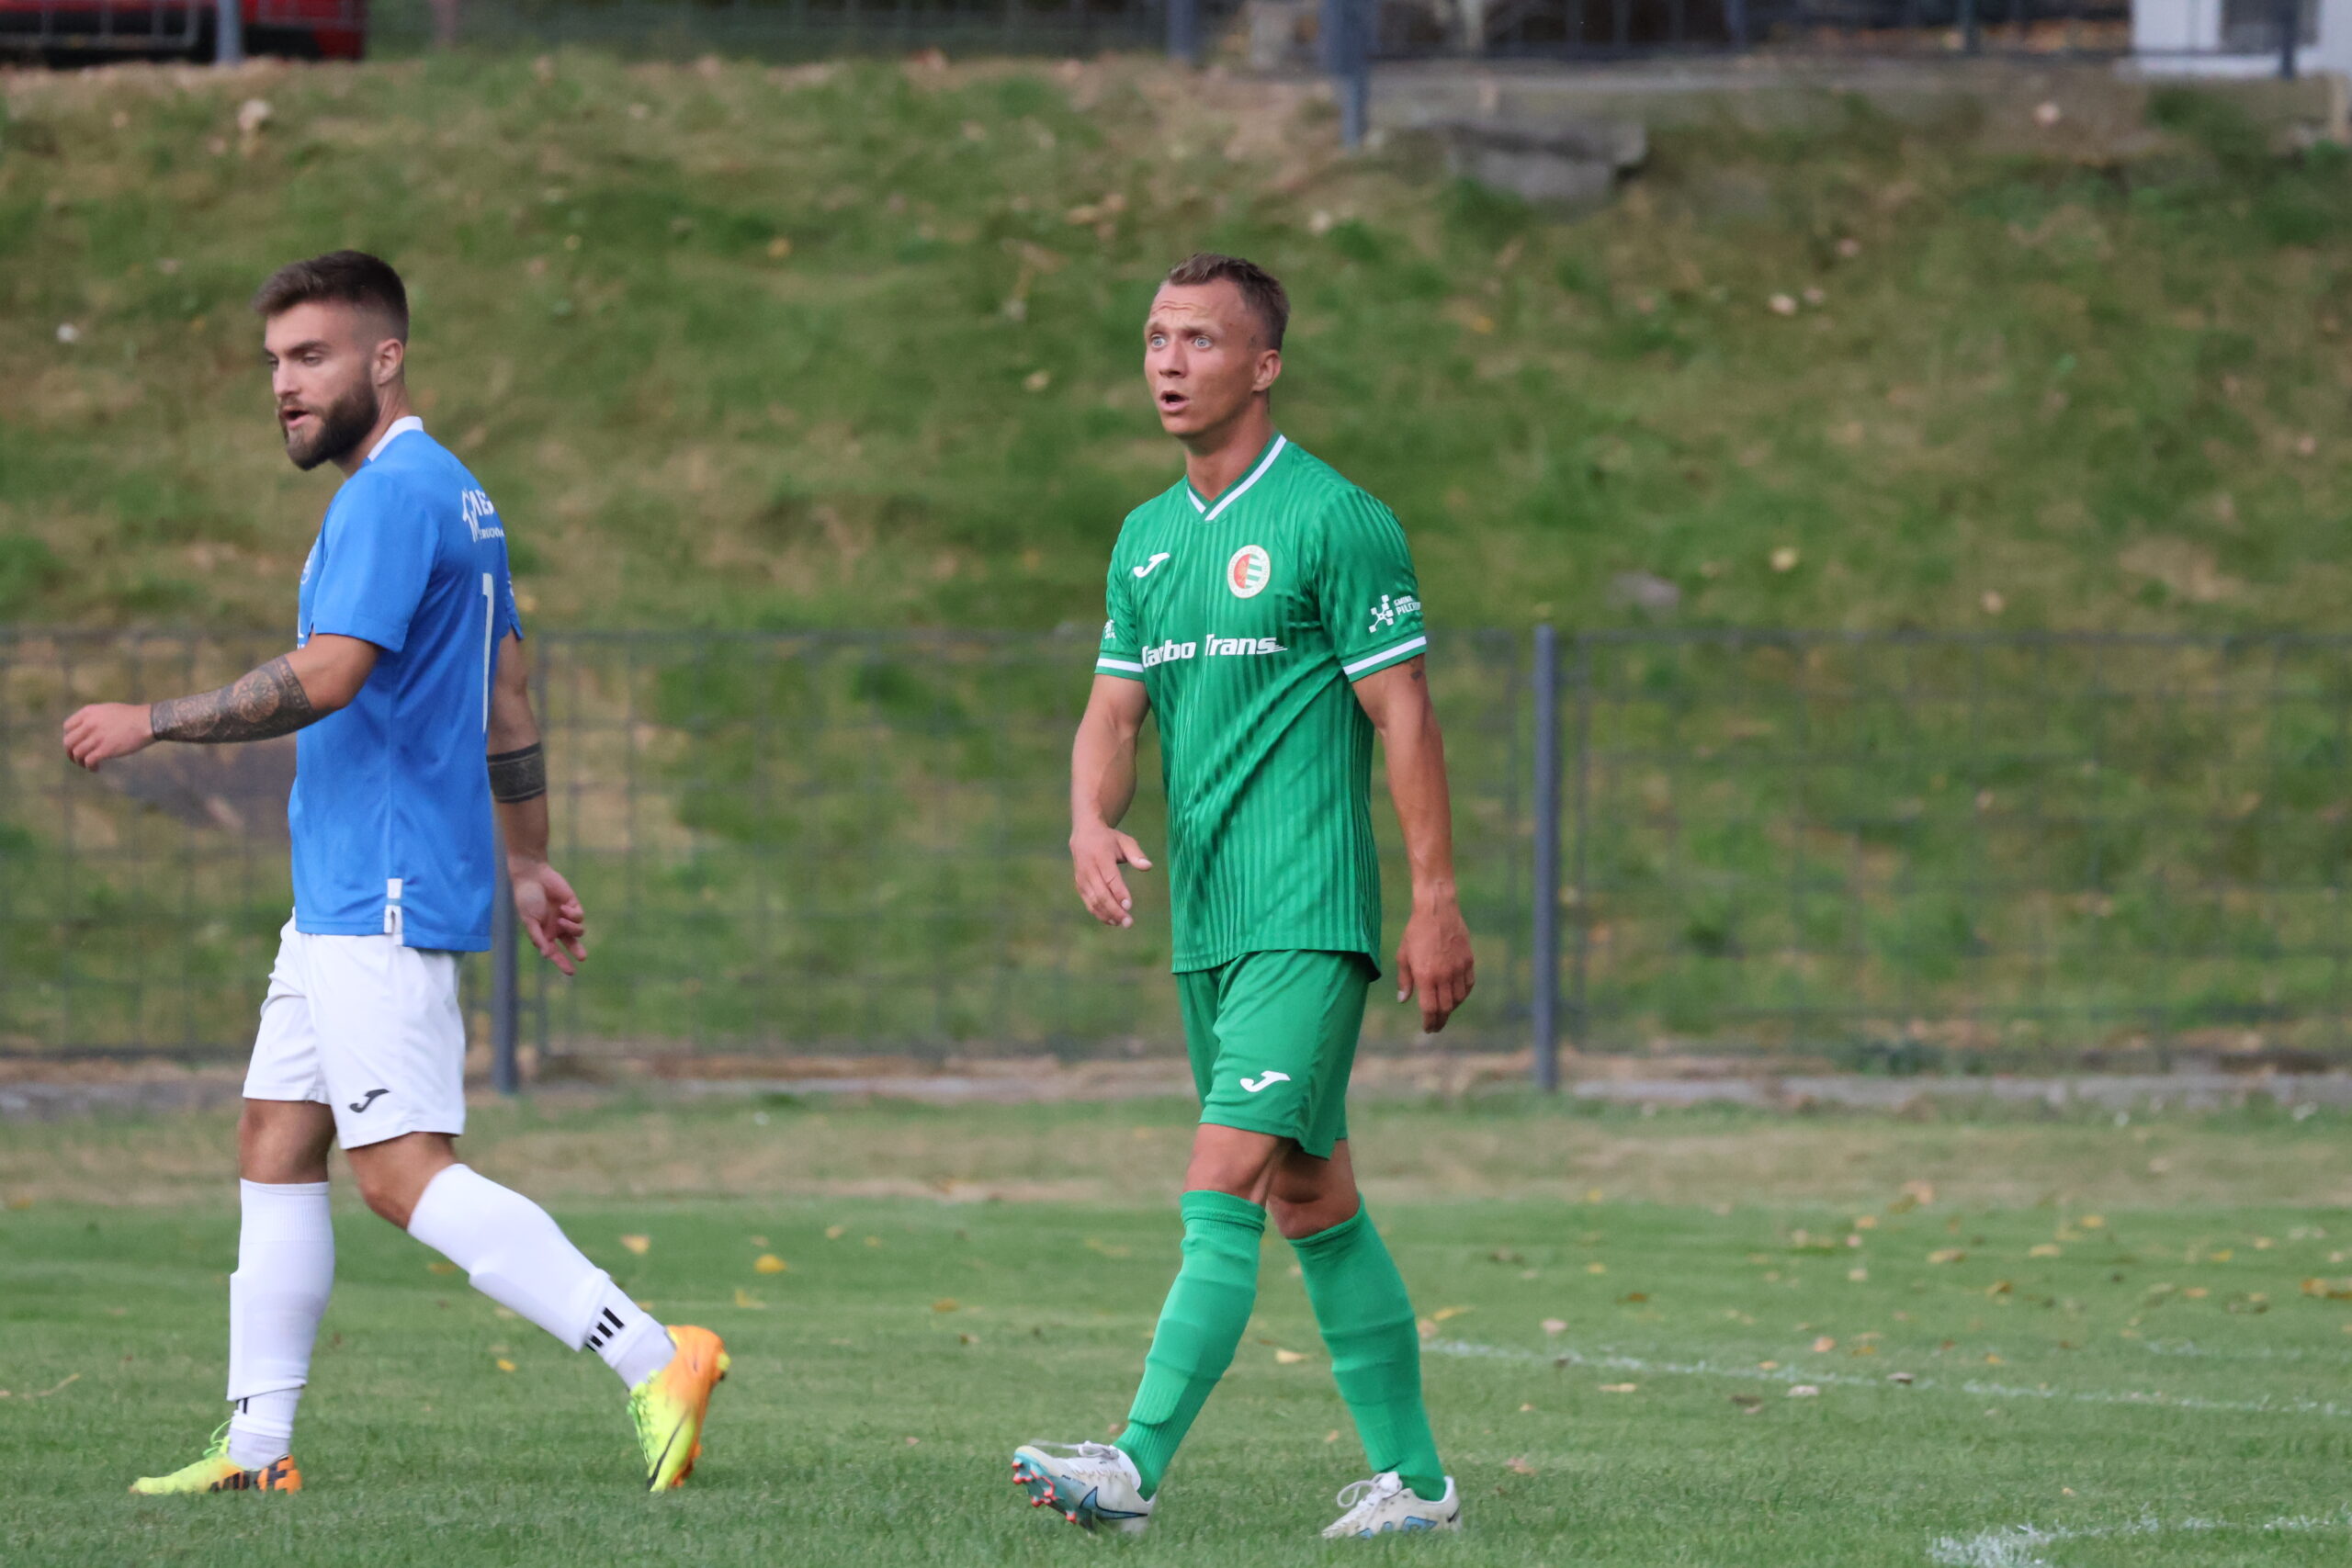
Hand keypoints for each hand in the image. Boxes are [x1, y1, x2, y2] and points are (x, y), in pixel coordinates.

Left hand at [62, 703, 156, 771]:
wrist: (148, 721)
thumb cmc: (132, 716)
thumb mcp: (108, 710)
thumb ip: (94, 718)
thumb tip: (86, 730)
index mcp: (89, 712)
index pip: (67, 727)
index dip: (68, 737)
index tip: (76, 744)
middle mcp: (89, 724)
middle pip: (68, 742)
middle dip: (70, 752)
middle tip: (77, 759)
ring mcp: (96, 737)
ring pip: (77, 753)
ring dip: (79, 762)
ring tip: (87, 765)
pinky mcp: (105, 749)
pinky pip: (89, 761)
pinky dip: (90, 767)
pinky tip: (96, 769)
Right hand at [509, 857, 587, 975]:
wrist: (533, 876)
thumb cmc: (527, 898)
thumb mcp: (529, 920)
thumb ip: (538, 937)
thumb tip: (546, 954)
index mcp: (544, 933)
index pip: (555, 952)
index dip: (562, 962)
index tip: (571, 972)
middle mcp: (556, 927)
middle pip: (571, 944)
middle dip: (577, 951)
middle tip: (582, 958)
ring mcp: (565, 916)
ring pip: (578, 931)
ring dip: (572, 928)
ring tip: (562, 920)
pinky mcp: (573, 905)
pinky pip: (579, 916)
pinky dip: (573, 915)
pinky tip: (564, 908)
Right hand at [1070, 819, 1152, 927]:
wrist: (1084, 835)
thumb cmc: (1110, 840)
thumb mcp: (1125, 841)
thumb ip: (1136, 854)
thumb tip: (1148, 866)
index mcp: (1100, 856)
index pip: (1110, 878)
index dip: (1119, 893)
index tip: (1129, 906)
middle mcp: (1088, 868)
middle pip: (1101, 894)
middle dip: (1115, 910)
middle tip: (1129, 922)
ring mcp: (1082, 878)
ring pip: (1093, 901)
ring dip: (1107, 914)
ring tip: (1122, 923)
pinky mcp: (1079, 885)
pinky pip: (1088, 903)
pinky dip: (1099, 913)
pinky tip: (1112, 921)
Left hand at [1395, 897, 1473, 1032]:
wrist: (1437, 910)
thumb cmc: (1415, 932)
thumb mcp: (1403, 955)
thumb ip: (1404, 980)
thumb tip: (1403, 1000)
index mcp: (1425, 975)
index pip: (1430, 1008)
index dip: (1429, 1022)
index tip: (1428, 1029)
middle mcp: (1444, 975)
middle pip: (1446, 1007)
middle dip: (1440, 1020)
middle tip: (1436, 1026)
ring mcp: (1458, 968)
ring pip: (1459, 998)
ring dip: (1451, 1008)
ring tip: (1444, 1011)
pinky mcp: (1468, 961)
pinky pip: (1468, 985)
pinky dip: (1463, 995)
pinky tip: (1456, 996)